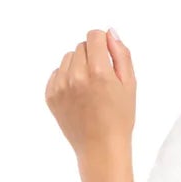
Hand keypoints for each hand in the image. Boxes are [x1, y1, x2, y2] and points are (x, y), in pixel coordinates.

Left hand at [45, 27, 135, 161]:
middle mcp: (76, 76)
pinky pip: (57, 73)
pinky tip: (78, 96)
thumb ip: (121, 54)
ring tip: (89, 88)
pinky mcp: (50, 96)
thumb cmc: (119, 118)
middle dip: (91, 56)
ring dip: (78, 66)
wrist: (101, 149)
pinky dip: (67, 79)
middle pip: (80, 46)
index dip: (103, 43)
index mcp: (98, 71)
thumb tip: (110, 32)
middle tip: (101, 79)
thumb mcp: (130, 84)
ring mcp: (60, 86)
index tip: (107, 56)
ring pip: (68, 58)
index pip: (94, 35)